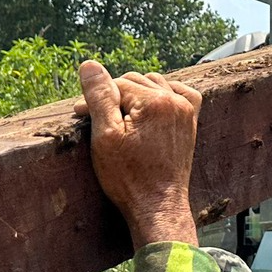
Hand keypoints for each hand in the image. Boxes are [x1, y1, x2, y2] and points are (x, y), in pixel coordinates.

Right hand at [76, 65, 200, 246]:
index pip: (117, 84)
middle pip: (135, 82)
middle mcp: (176, 100)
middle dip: (114, 97)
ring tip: (119, 117)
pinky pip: (180, 93)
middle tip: (97, 120)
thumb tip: (90, 65)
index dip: (96, 99)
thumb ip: (99, 97)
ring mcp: (186, 111)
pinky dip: (163, 94)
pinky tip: (150, 106)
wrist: (157, 205)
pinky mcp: (190, 123)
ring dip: (135, 95)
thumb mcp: (105, 136)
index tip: (81, 116)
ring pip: (154, 85)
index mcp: (156, 101)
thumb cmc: (128, 177)